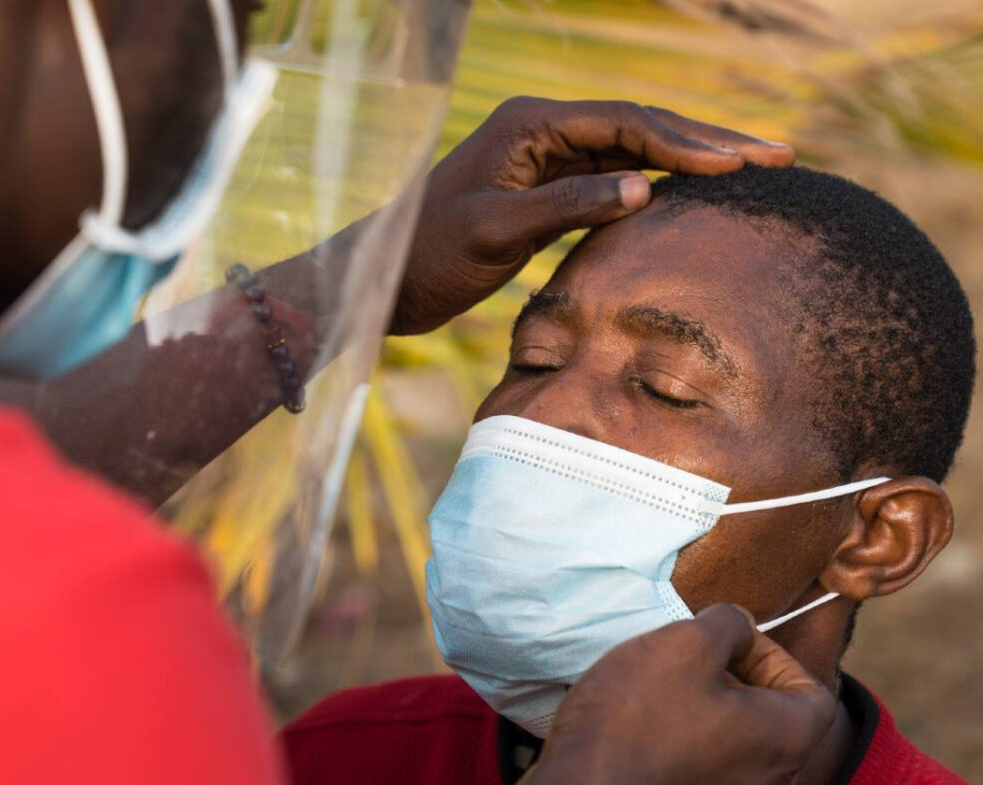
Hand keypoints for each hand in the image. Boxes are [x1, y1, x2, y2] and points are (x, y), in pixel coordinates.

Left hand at [390, 97, 795, 333]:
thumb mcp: (493, 233)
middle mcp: (541, 132)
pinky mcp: (545, 191)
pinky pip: (614, 179)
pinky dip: (658, 184)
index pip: (625, 123)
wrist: (385, 281)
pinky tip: (695, 196)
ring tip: (755, 170)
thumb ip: (564, 207)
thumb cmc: (428, 256)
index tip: (743, 164)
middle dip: (708, 142)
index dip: (687, 141)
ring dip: (691, 161)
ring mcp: (544, 160)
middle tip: (778, 155)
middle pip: (640, 128)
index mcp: (529, 125)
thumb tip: (644, 187)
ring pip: (633, 152)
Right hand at [521, 604, 835, 784]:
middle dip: (734, 677)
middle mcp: (771, 777)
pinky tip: (645, 722)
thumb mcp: (685, 644)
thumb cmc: (639, 718)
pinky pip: (707, 762)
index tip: (727, 641)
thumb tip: (740, 629)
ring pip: (737, 739)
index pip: (812, 692)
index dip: (774, 655)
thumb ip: (728, 624)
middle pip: (773, 716)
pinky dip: (687, 736)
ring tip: (660, 686)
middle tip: (687, 657)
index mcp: (785, 738)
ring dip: (707, 705)